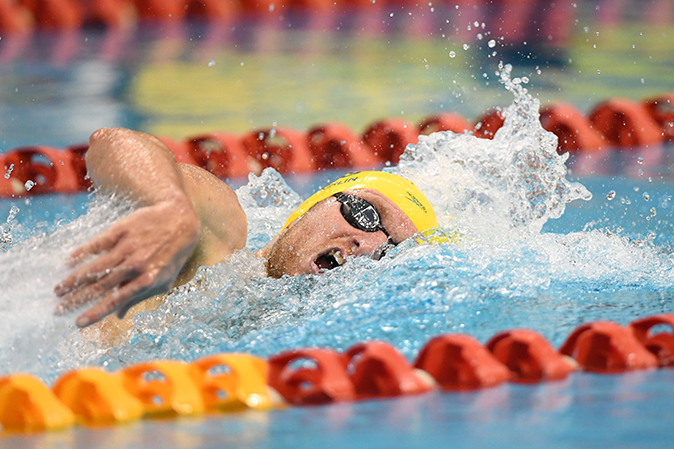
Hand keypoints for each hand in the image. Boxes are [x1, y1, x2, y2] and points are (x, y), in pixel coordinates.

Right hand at [54, 199, 199, 326]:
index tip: (78, 323)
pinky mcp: (122, 230)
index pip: (116, 301)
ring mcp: (128, 247)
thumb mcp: (164, 280)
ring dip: (74, 279)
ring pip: (95, 267)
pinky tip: (69, 261)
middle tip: (59, 308)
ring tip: (58, 289)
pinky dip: (82, 253)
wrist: (180, 220)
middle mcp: (136, 265)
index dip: (96, 313)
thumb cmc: (172, 254)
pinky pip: (98, 243)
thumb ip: (140, 297)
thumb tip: (119, 316)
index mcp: (147, 281)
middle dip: (77, 299)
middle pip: (100, 286)